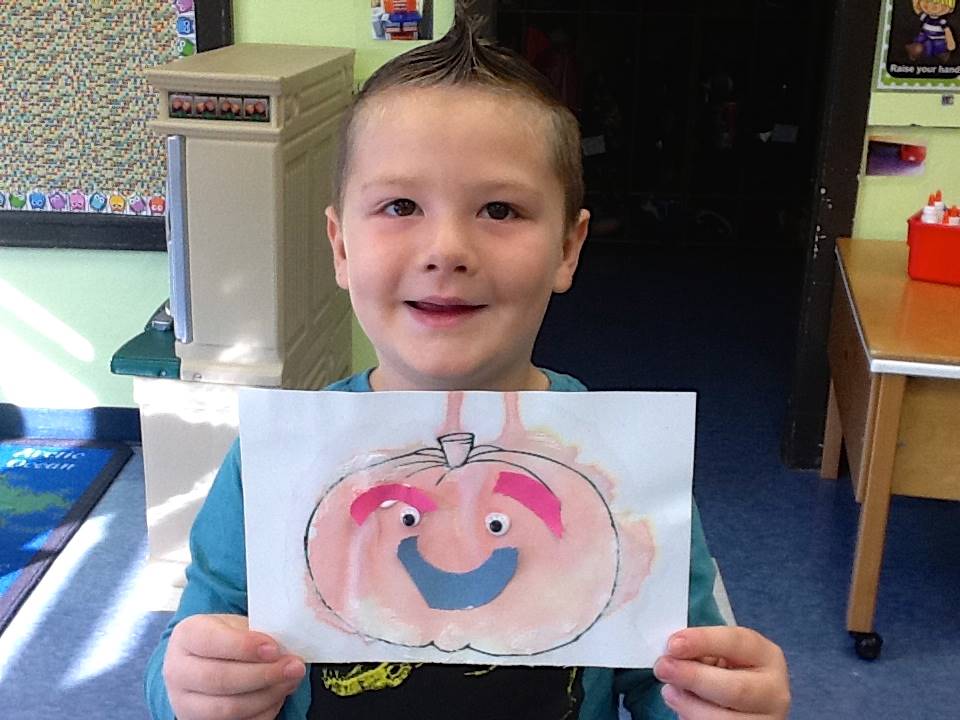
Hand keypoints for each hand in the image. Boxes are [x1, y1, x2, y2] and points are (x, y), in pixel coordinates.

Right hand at [164, 614, 305, 719]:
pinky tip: (278, 697)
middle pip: (220, 679)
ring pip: (227, 709)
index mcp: (186, 635)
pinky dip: (262, 713)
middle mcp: (177, 670)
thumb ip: (257, 635)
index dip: (245, 647)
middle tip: (294, 667)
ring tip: (290, 682)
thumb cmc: (226, 637)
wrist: (203, 659)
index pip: (212, 642)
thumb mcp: (237, 625)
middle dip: (263, 675)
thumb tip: (285, 653)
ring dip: (266, 696)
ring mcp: (183, 702)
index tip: (274, 649)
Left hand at [653, 626, 789, 718]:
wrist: (743, 705)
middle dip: (694, 677)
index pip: (738, 642)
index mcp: (766, 656)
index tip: (673, 645)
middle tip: (663, 668)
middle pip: (735, 688)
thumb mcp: (718, 656)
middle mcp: (774, 690)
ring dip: (690, 706)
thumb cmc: (725, 671)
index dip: (703, 641)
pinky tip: (682, 711)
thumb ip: (700, 652)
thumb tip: (672, 655)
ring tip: (669, 692)